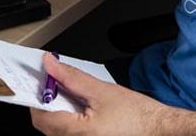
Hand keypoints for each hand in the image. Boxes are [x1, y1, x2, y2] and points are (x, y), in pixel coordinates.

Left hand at [30, 53, 168, 135]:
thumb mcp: (102, 90)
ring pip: (57, 131)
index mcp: (79, 132)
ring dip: (59, 112)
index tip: (43, 82)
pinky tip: (82, 110)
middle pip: (47, 125)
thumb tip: (51, 65)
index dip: (37, 98)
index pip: (41, 117)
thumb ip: (72, 77)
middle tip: (59, 85)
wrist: (158, 129)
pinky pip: (69, 135)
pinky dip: (69, 121)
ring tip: (75, 97)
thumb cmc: (137, 115)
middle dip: (49, 104)